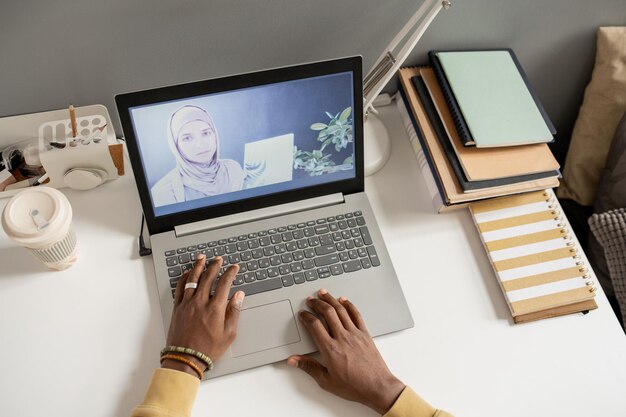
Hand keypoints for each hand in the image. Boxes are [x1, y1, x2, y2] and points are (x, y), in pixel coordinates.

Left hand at [163, 254, 244, 376]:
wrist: (186, 358)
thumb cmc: (208, 349)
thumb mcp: (229, 333)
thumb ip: (234, 312)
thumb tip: (239, 296)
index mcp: (215, 308)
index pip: (225, 283)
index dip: (230, 273)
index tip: (234, 268)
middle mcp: (200, 302)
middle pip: (208, 277)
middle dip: (215, 265)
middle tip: (218, 259)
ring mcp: (187, 304)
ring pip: (193, 279)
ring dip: (198, 267)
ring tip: (202, 258)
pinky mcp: (178, 308)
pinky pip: (180, 288)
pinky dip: (184, 278)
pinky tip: (187, 273)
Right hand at [288, 289, 404, 414]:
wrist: (377, 387)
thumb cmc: (353, 386)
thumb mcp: (326, 381)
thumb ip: (309, 367)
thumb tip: (293, 360)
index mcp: (330, 349)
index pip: (314, 326)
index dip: (306, 317)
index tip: (302, 314)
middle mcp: (342, 338)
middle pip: (327, 313)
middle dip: (317, 303)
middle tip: (310, 300)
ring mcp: (355, 334)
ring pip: (341, 310)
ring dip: (330, 299)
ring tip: (323, 293)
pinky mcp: (365, 334)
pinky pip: (356, 314)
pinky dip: (349, 305)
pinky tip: (343, 300)